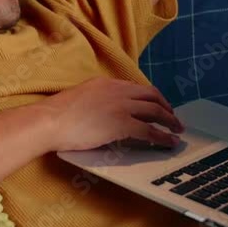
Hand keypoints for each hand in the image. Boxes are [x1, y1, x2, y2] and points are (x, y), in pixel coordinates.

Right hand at [38, 77, 184, 151]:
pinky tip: (168, 143)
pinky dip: (162, 137)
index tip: (158, 106)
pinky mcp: (121, 124)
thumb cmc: (56, 115)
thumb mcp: (80, 98)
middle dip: (166, 107)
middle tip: (173, 118)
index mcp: (106, 83)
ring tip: (177, 131)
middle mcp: (118, 91)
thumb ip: (96, 100)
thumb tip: (102, 113)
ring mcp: (121, 106)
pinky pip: (149, 131)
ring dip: (169, 121)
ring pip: (155, 111)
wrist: (50, 121)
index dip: (151, 98)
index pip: (137, 88)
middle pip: (151, 96)